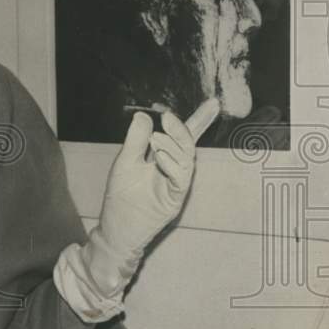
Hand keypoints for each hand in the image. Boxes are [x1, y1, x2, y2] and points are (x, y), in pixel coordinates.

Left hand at [82, 98, 220, 295]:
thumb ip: (136, 140)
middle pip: (188, 145)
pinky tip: (160, 158)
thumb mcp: (125, 161)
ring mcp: (175, 185)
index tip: (213, 102)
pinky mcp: (174, 200)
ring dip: (174, 146)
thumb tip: (145, 116)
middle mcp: (173, 169)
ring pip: (187, 161)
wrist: (116, 226)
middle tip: (167, 117)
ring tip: (155, 140)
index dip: (199, 120)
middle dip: (183, 129)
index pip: (181, 136)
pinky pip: (181, 180)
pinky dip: (172, 165)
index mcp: (163, 157)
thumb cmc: (121, 195)